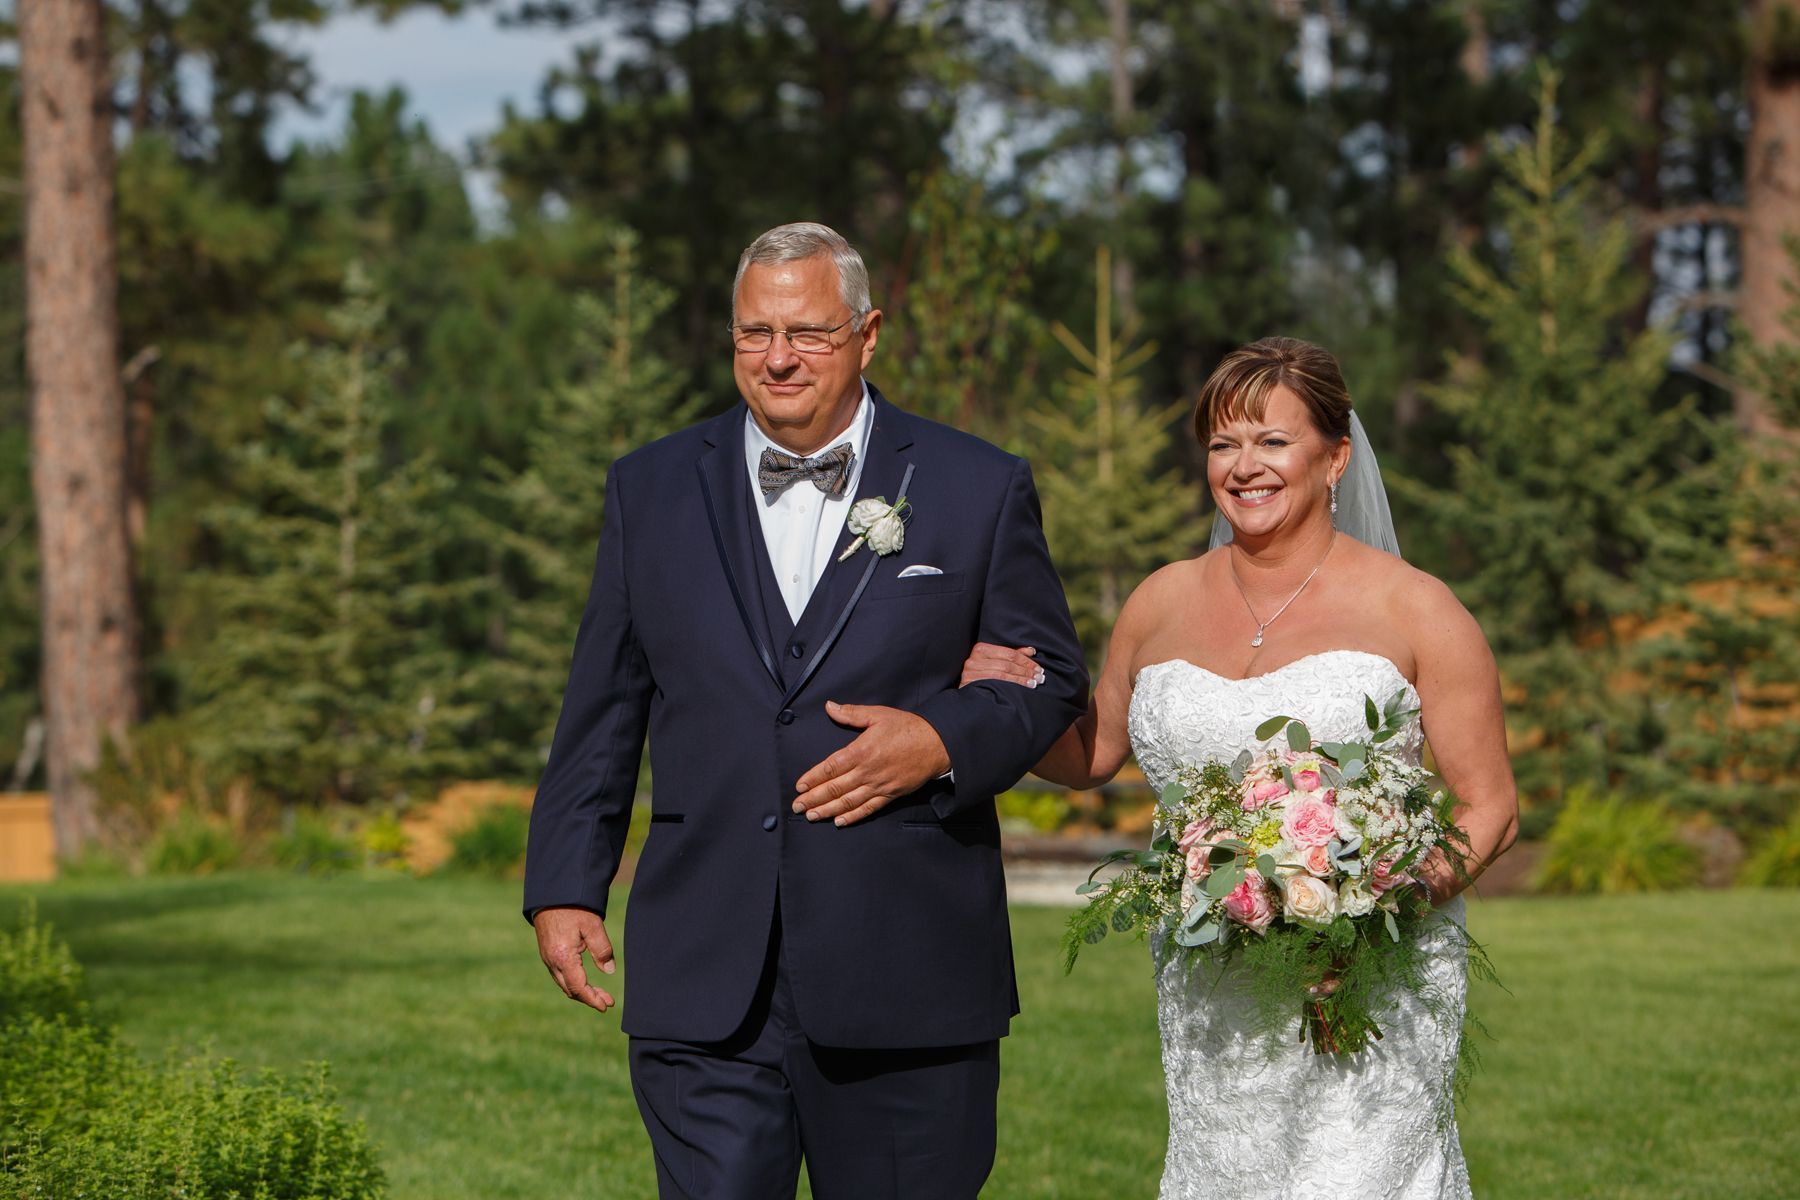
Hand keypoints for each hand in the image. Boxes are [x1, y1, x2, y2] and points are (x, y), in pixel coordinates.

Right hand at [533, 906, 616, 1013]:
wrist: (551, 893)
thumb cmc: (573, 907)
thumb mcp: (593, 926)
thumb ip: (602, 950)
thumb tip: (609, 970)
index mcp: (563, 958)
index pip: (578, 988)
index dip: (593, 999)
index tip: (606, 1006)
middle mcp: (552, 962)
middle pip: (570, 990)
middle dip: (589, 998)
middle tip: (608, 1001)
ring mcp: (547, 958)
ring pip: (564, 984)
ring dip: (581, 991)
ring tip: (600, 993)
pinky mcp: (547, 952)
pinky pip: (559, 975)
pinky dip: (573, 982)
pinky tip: (584, 980)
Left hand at [793, 702, 951, 826]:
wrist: (937, 744)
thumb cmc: (907, 727)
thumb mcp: (878, 714)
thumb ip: (851, 713)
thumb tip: (829, 706)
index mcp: (861, 751)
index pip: (830, 767)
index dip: (813, 778)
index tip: (799, 786)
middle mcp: (867, 771)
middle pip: (835, 788)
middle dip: (814, 798)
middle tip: (796, 806)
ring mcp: (879, 785)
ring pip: (848, 801)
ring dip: (828, 810)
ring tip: (811, 816)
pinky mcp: (890, 795)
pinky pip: (868, 808)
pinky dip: (853, 816)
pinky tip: (839, 821)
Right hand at [960, 642, 1043, 688]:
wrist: (964, 696)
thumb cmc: (981, 676)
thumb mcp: (995, 662)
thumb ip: (1011, 655)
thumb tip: (1032, 651)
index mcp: (981, 648)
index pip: (1009, 653)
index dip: (1026, 661)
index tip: (1039, 668)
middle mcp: (974, 659)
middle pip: (1007, 664)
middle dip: (1026, 670)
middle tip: (1040, 677)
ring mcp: (971, 672)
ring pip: (1002, 674)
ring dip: (1021, 679)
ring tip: (1034, 683)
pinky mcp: (969, 684)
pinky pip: (994, 684)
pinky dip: (1011, 686)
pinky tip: (1021, 689)